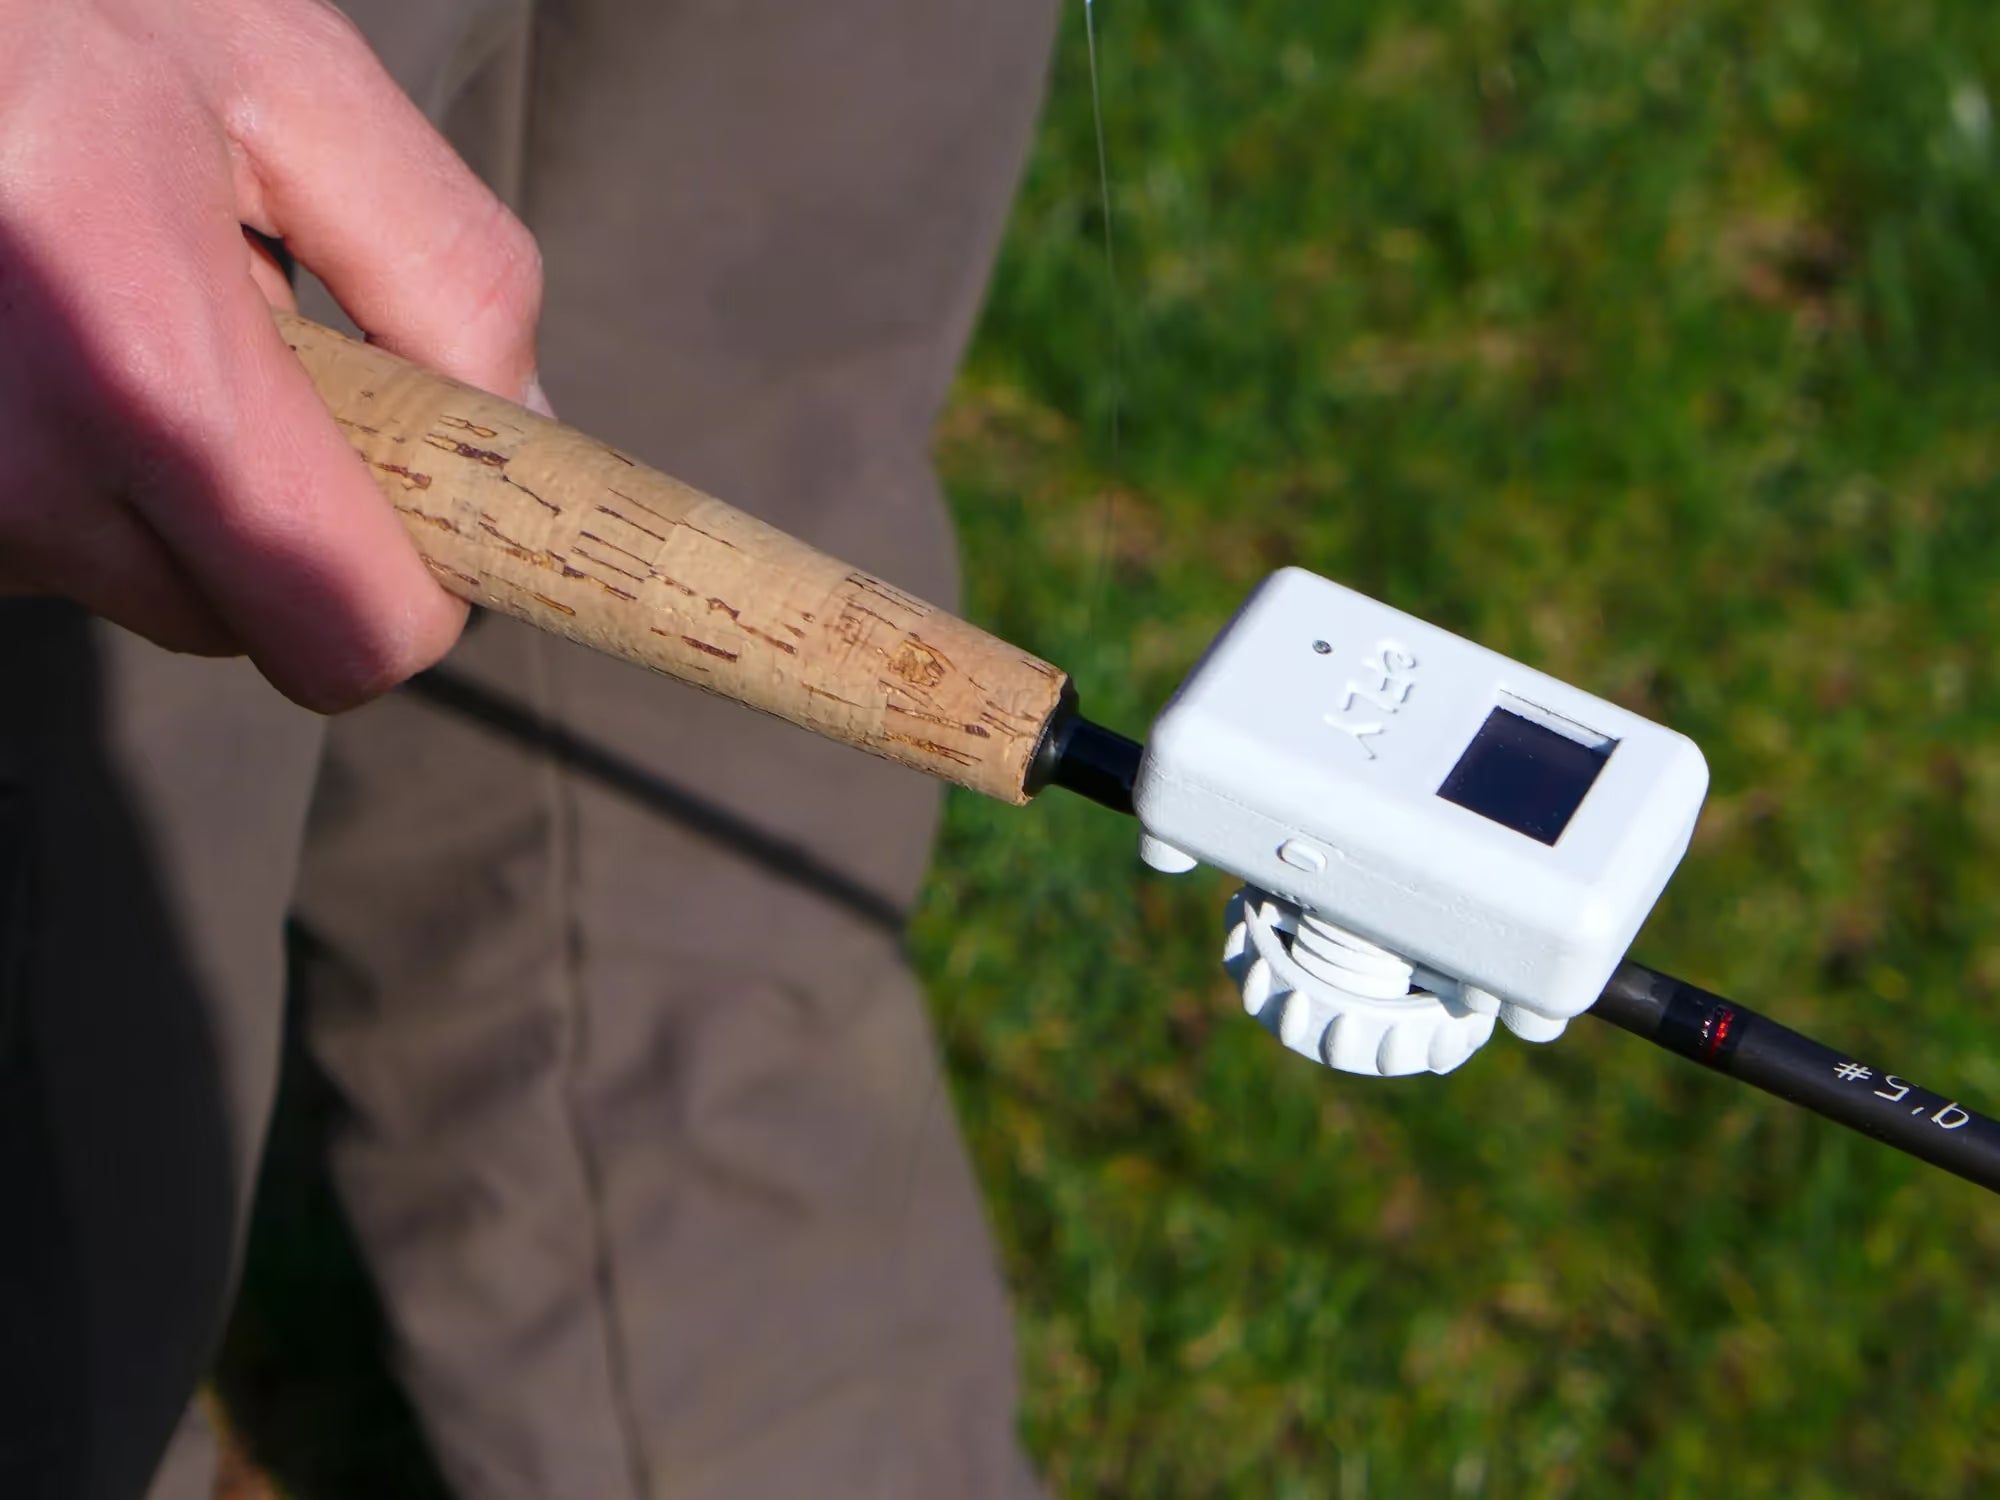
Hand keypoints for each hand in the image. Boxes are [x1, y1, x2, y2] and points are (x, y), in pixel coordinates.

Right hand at [0, 0, 544, 708]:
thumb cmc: (64, 14)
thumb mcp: (290, 83)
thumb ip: (446, 266)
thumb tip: (528, 431)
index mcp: (155, 370)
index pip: (352, 631)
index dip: (421, 583)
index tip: (426, 492)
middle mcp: (26, 477)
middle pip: (261, 628)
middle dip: (296, 515)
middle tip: (251, 344)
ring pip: (153, 587)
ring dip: (181, 483)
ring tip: (126, 313)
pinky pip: (56, 545)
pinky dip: (87, 466)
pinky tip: (59, 334)